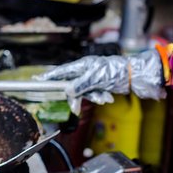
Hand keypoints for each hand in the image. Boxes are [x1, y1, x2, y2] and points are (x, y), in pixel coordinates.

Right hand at [36, 49, 165, 103]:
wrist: (134, 75)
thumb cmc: (115, 71)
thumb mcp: (95, 79)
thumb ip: (79, 85)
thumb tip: (67, 91)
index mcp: (82, 65)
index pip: (61, 72)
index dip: (49, 77)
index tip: (38, 81)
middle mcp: (86, 71)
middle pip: (72, 86)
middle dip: (76, 96)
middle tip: (75, 107)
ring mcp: (93, 79)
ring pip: (84, 92)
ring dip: (93, 97)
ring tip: (103, 98)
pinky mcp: (100, 86)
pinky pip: (94, 94)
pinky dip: (100, 97)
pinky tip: (107, 97)